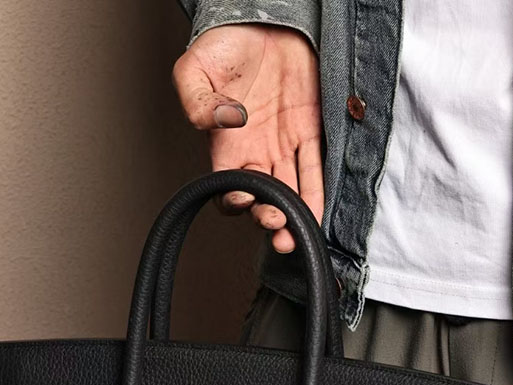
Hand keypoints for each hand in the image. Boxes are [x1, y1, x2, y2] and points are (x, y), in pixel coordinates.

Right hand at [172, 24, 323, 252]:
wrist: (262, 18)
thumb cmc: (223, 44)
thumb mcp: (195, 70)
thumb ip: (197, 102)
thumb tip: (218, 123)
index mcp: (225, 145)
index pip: (227, 186)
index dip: (234, 199)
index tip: (243, 199)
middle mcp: (254, 151)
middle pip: (260, 199)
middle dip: (266, 218)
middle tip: (274, 225)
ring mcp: (282, 144)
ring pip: (288, 192)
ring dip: (292, 218)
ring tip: (294, 235)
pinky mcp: (308, 131)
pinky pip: (314, 170)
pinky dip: (317, 195)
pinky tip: (316, 216)